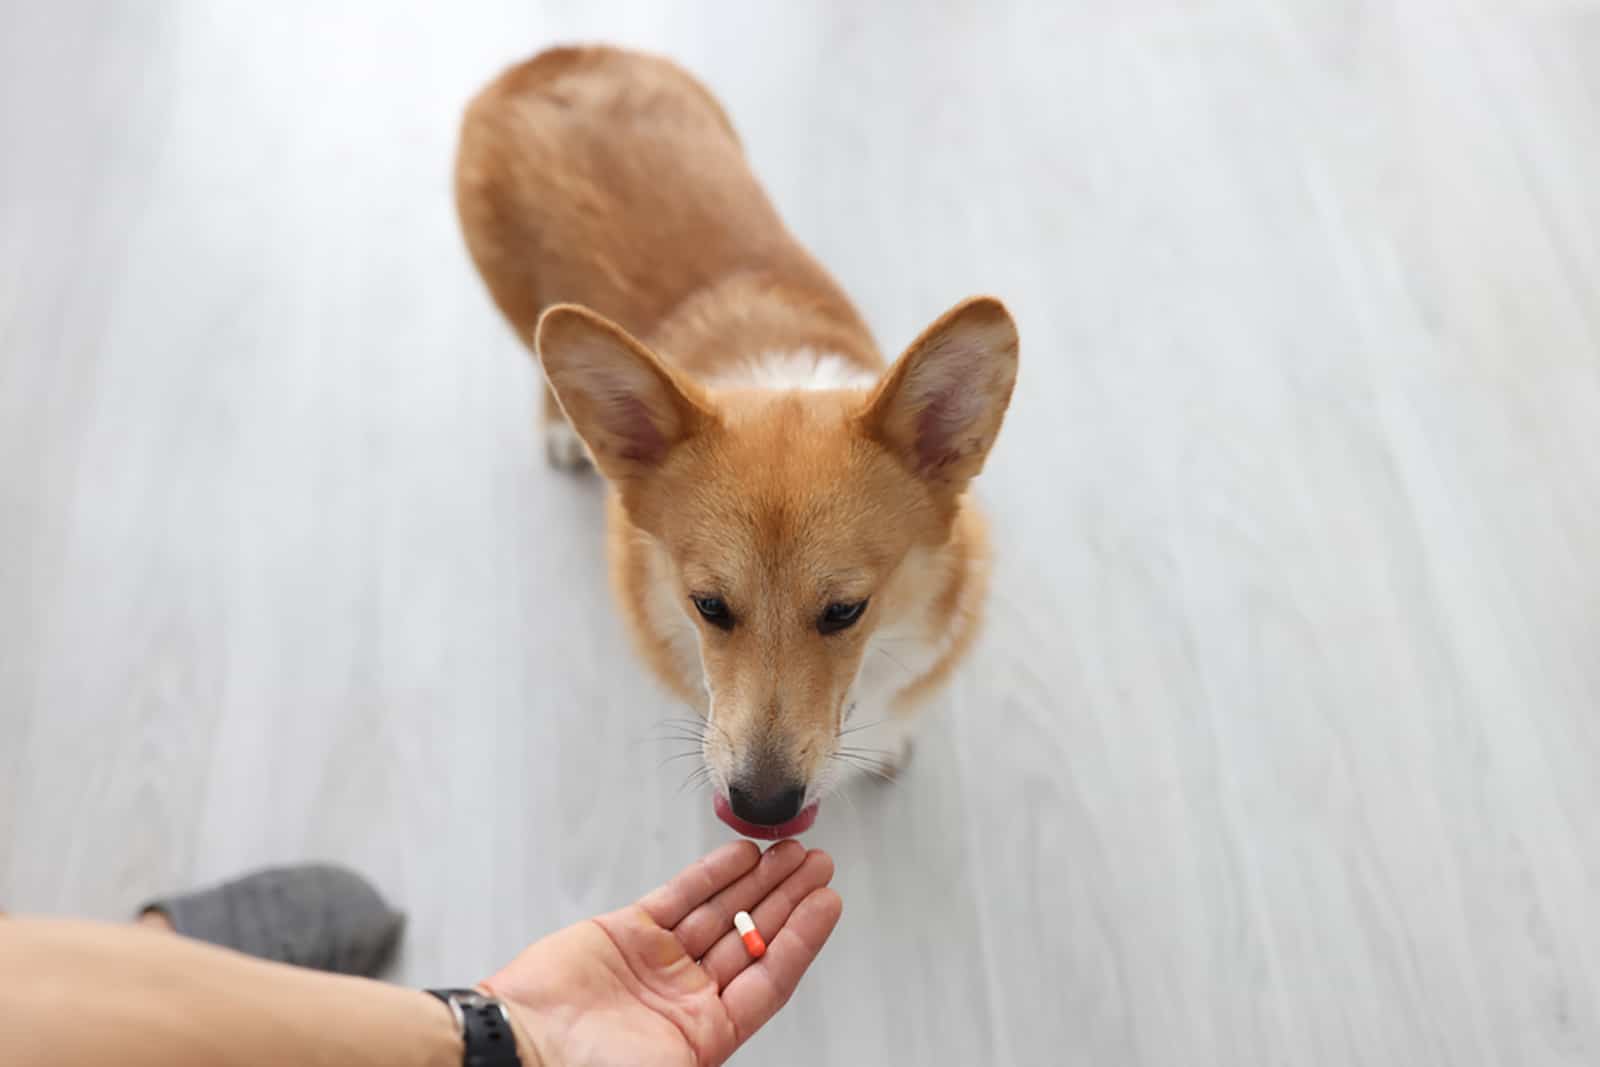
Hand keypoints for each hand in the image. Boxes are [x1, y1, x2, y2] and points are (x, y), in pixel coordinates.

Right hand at [482, 840, 840, 1066]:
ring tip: (790, 852)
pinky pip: (681, 896)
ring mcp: (658, 961)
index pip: (769, 977)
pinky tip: (741, 854)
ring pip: (722, 910)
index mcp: (704, 1034)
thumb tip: (733, 1046)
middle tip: (819, 865)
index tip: (829, 904)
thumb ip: (708, 1052)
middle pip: (752, 936)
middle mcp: (686, 995)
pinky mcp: (628, 932)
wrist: (518, 1045)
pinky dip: (712, 874)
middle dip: (787, 899)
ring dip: (758, 880)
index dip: (802, 939)